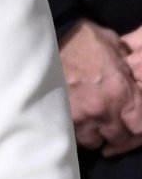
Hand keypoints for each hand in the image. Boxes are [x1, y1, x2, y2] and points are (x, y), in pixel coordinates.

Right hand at [60, 19, 141, 155]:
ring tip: (89, 122)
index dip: (136, 126)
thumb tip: (133, 71)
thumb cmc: (82, 38)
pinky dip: (73, 129)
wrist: (46, 37)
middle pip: (117, 138)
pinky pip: (70, 134)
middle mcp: (103, 111)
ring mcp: (79, 117)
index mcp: (122, 93)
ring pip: (93, 141)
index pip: (139, 127)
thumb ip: (127, 65)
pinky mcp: (58, 116)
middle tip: (109, 121)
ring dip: (93, 133)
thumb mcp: (114, 45)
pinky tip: (73, 119)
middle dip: (115, 131)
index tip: (129, 121)